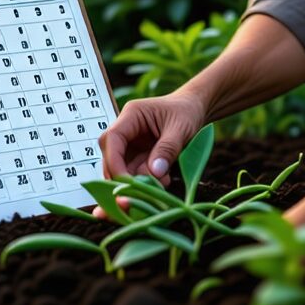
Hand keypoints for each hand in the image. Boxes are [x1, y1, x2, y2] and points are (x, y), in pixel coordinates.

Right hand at [93, 92, 206, 220]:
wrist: (194, 109)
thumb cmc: (187, 112)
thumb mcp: (181, 128)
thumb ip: (167, 149)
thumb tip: (154, 173)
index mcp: (132, 115)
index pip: (112, 139)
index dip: (114, 163)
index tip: (126, 183)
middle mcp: (125, 131)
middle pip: (111, 158)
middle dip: (123, 179)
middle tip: (141, 194)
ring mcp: (129, 145)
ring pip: (121, 170)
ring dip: (138, 183)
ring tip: (162, 183)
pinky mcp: (136, 157)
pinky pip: (134, 175)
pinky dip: (146, 183)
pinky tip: (163, 181)